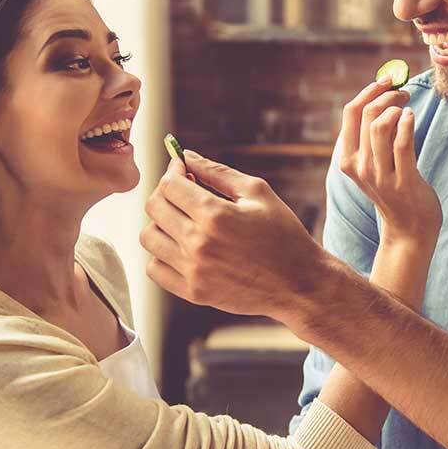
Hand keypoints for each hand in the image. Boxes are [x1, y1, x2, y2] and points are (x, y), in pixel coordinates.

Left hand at [141, 152, 334, 319]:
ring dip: (160, 222)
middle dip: (165, 192)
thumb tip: (185, 156)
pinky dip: (161, 254)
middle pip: (154, 207)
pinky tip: (181, 247)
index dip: (173, 171)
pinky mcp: (193, 292)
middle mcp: (199, 243)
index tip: (182, 170)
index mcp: (215, 215)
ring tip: (182, 220)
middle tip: (184, 192)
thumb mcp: (257, 193)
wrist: (299, 283)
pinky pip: (154, 268)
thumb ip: (216, 172)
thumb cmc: (283, 234)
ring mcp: (193, 270)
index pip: (169, 185)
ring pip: (149, 237)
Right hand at [338, 79, 441, 248]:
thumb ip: (374, 135)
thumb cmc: (394, 188)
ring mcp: (380, 175)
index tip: (387, 80)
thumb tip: (384, 94)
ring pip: (380, 126)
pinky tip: (411, 117)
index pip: (350, 113)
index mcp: (347, 158)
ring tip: (408, 107)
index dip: (369, 91)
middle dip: (387, 95)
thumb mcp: (375, 162)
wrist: (408, 229)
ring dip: (397, 108)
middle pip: (366, 114)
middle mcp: (359, 166)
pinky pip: (402, 144)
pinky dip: (407, 123)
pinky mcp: (403, 182)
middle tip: (403, 93)